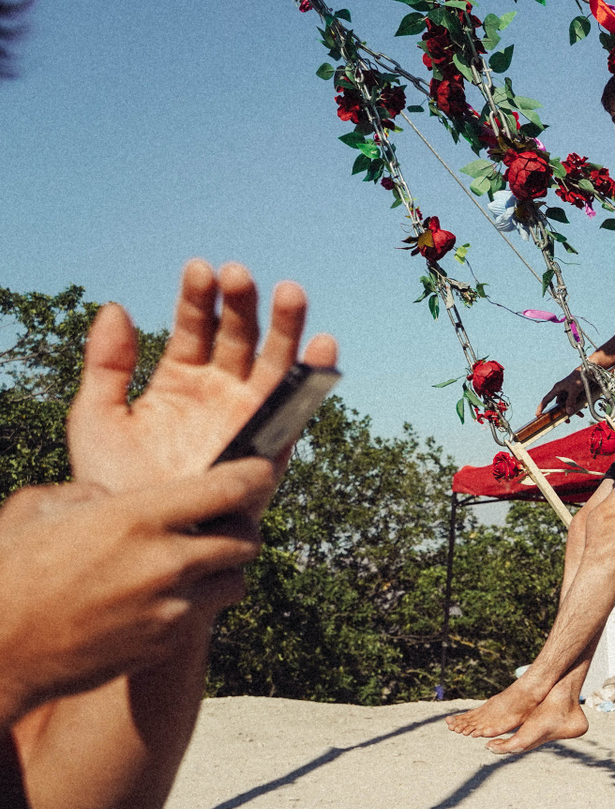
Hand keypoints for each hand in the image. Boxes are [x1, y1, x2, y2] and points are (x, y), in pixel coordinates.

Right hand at [0, 463, 274, 722]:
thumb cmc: (9, 574)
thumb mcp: (41, 511)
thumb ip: (91, 492)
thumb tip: (118, 495)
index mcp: (136, 519)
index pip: (228, 490)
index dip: (255, 476)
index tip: (261, 471)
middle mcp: (166, 564)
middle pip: (247, 540)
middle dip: (241, 528)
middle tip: (223, 523)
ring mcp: (172, 609)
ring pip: (235, 582)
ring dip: (222, 570)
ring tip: (189, 564)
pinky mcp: (168, 643)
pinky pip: (202, 616)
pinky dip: (191, 604)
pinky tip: (154, 599)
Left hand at [67, 260, 337, 496]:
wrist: (149, 539)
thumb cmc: (115, 486)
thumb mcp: (96, 418)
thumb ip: (105, 365)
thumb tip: (116, 308)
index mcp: (179, 380)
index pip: (194, 327)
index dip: (197, 298)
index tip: (199, 269)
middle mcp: (220, 392)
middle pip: (238, 336)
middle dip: (241, 303)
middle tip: (238, 274)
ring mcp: (249, 417)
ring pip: (274, 362)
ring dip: (285, 327)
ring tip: (289, 292)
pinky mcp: (272, 446)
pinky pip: (298, 408)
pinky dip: (315, 376)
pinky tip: (324, 344)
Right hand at [540, 368, 588, 418]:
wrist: (588, 372)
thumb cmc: (579, 378)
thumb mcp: (574, 390)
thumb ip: (571, 401)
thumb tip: (568, 412)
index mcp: (557, 389)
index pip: (546, 400)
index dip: (541, 407)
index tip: (537, 415)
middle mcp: (561, 391)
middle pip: (559, 405)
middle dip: (562, 413)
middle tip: (566, 421)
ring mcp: (567, 392)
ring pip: (568, 404)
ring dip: (573, 410)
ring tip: (580, 415)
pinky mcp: (574, 393)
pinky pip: (574, 402)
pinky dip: (578, 406)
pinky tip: (584, 409)